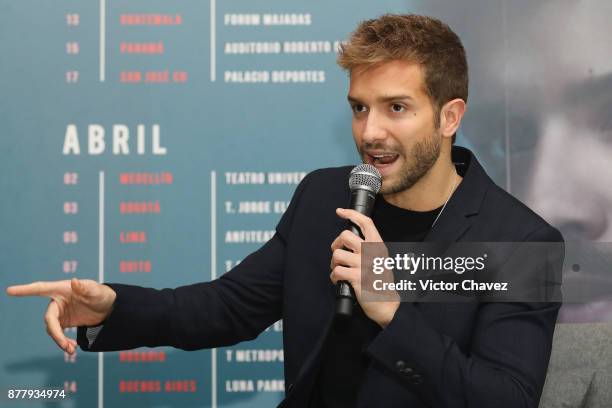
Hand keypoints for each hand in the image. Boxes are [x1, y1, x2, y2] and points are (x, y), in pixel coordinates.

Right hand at [6, 278, 115, 353]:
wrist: (110, 308)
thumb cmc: (102, 294)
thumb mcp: (97, 291)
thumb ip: (85, 288)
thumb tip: (74, 281)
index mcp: (62, 289)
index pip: (40, 289)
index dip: (25, 290)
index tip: (9, 291)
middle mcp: (58, 300)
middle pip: (49, 319)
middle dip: (55, 333)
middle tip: (66, 345)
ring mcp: (60, 312)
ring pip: (52, 329)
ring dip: (60, 340)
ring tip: (72, 350)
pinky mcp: (64, 322)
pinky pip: (58, 334)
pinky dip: (63, 342)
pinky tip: (72, 348)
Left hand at [330, 208, 398, 327]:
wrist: (387, 304)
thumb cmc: (381, 282)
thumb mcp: (381, 260)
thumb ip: (369, 248)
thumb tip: (349, 239)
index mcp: (378, 246)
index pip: (366, 223)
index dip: (351, 214)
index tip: (340, 211)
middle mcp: (371, 253)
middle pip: (345, 236)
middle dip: (336, 245)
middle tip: (339, 253)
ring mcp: (364, 265)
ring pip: (337, 254)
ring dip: (334, 263)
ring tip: (340, 269)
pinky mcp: (357, 278)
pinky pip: (336, 271)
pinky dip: (334, 277)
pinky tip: (340, 281)